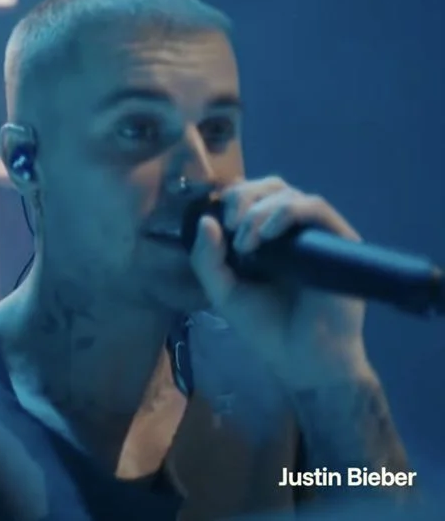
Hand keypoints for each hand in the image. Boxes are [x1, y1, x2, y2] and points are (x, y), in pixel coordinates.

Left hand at [188, 176, 370, 387]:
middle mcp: (292, 231)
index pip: (251, 195)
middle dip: (243, 197)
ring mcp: (316, 235)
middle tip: (230, 224)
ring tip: (247, 242)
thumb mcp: (223, 291)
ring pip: (291, 194)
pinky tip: (266, 234)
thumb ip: (207, 259)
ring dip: (261, 209)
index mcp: (265, 237)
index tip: (216, 221)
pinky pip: (317, 210)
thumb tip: (206, 220)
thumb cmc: (265, 327)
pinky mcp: (340, 243)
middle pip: (270, 186)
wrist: (302, 359)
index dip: (231, 198)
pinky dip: (288, 212)